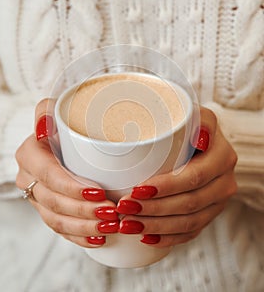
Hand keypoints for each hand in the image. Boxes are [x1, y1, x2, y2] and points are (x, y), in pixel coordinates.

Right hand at [16, 99, 118, 247]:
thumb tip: (44, 127)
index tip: (99, 192)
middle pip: (55, 202)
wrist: (59, 138)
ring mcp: (37, 196)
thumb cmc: (63, 123)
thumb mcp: (54, 109)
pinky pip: (60, 228)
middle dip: (84, 211)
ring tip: (110, 226)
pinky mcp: (48, 208)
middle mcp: (29, 178)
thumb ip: (47, 110)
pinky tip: (98, 239)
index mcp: (30, 155)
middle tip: (112, 212)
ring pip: (57, 220)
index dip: (72, 187)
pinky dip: (79, 236)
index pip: (50, 176)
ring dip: (84, 227)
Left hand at [116, 107, 237, 246]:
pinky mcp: (210, 212)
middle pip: (190, 203)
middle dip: (154, 209)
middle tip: (125, 208)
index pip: (194, 177)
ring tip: (128, 224)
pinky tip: (147, 237)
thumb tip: (198, 136)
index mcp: (221, 155)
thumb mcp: (190, 112)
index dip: (166, 187)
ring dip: (156, 226)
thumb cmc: (186, 124)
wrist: (199, 137)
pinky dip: (168, 237)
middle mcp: (224, 180)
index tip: (136, 189)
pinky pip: (192, 232)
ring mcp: (218, 199)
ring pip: (189, 221)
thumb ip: (192, 117)